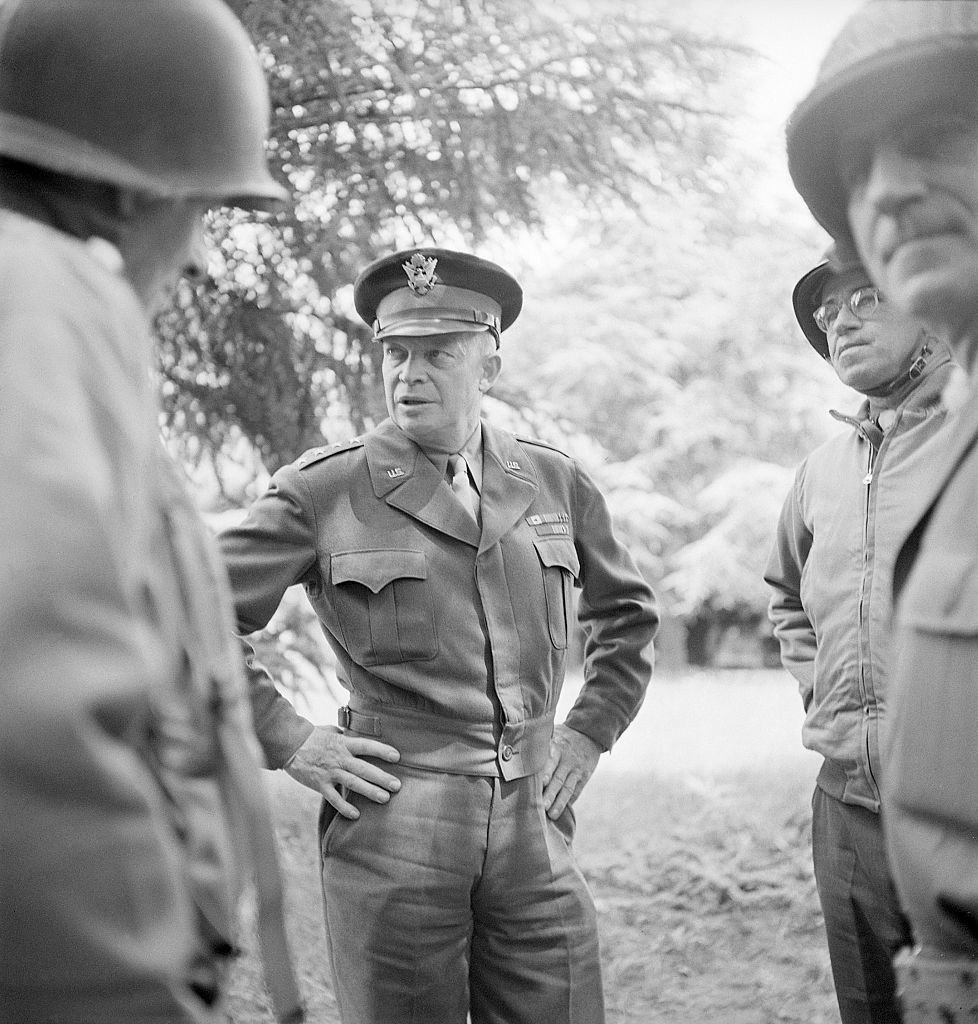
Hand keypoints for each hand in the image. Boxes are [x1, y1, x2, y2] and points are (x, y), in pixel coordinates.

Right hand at [284, 725, 399, 818]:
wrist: (289, 745)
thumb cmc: (312, 736)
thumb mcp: (331, 730)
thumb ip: (346, 734)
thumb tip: (356, 733)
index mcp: (343, 743)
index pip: (366, 745)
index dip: (381, 750)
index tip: (397, 757)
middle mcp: (339, 758)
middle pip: (363, 768)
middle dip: (381, 777)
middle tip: (397, 786)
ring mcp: (330, 773)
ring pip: (353, 784)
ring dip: (370, 792)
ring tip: (385, 798)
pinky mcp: (320, 785)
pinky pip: (334, 798)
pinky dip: (344, 807)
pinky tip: (356, 815)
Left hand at [542, 723, 601, 819]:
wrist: (587, 733)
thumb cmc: (559, 737)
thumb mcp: (550, 735)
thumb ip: (536, 746)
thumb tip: (513, 759)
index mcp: (555, 747)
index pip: (549, 761)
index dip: (544, 773)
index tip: (539, 784)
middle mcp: (566, 758)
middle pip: (558, 778)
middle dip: (550, 793)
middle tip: (541, 806)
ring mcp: (576, 768)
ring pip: (567, 787)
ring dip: (559, 802)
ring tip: (552, 815)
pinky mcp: (584, 776)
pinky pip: (576, 791)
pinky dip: (569, 801)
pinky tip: (562, 811)